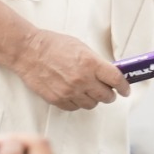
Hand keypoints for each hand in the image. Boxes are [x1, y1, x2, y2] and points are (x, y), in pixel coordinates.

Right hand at [11, 29, 129, 110]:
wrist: (28, 51)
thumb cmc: (53, 45)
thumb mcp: (81, 47)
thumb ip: (96, 62)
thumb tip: (109, 73)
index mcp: (90, 63)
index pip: (116, 80)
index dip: (124, 86)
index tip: (126, 89)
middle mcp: (81, 79)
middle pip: (106, 96)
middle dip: (109, 93)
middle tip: (107, 90)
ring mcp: (69, 91)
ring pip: (92, 104)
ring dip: (93, 98)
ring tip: (87, 90)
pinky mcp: (57, 99)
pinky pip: (75, 107)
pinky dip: (77, 102)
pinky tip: (74, 93)